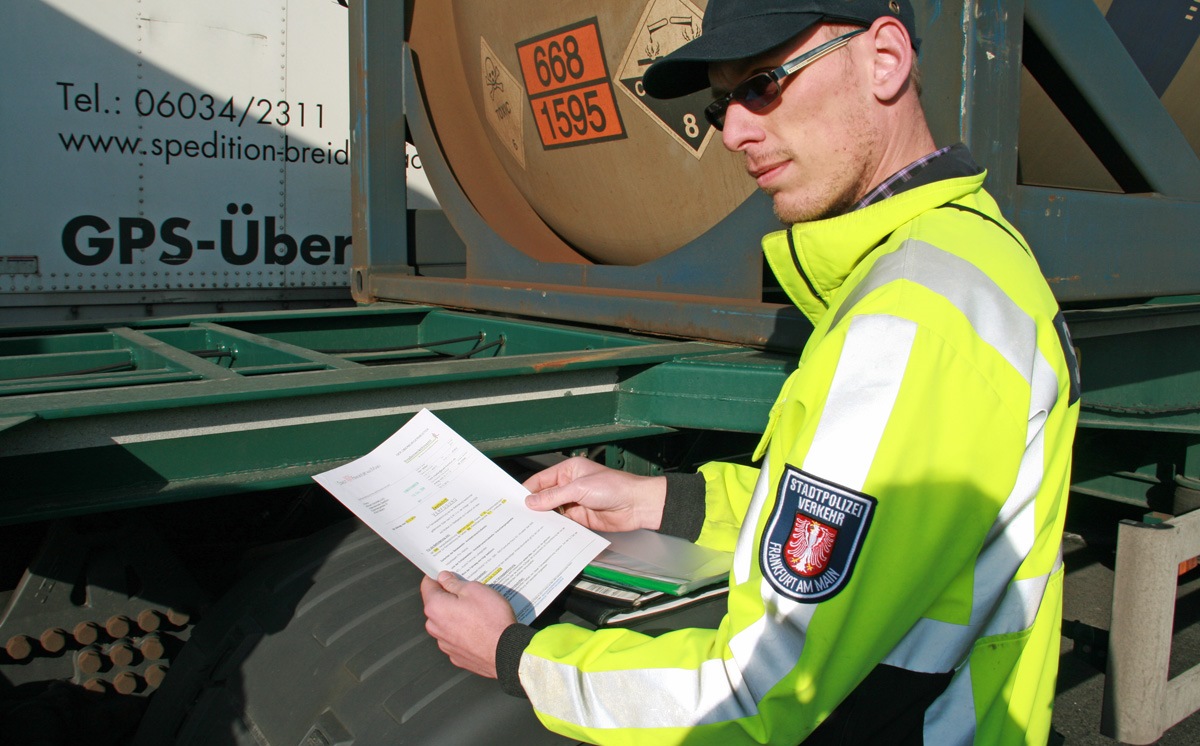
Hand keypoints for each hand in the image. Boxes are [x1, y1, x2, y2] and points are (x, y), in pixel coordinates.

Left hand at [421, 572, 516, 677]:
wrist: (507, 652)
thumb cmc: (491, 620)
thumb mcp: (475, 590)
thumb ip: (455, 583)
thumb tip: (444, 578)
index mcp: (436, 607)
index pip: (427, 585)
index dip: (437, 577)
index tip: (446, 574)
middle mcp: (435, 627)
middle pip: (437, 605)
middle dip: (450, 598)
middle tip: (469, 593)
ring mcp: (445, 644)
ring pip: (447, 623)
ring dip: (458, 616)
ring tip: (479, 612)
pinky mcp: (457, 655)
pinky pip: (456, 638)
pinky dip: (464, 632)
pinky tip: (480, 628)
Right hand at [523, 457, 665, 532]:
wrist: (637, 505)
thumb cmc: (614, 487)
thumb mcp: (580, 488)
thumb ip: (554, 496)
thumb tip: (532, 501)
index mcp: (568, 471)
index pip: (541, 480)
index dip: (527, 490)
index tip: (512, 501)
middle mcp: (569, 486)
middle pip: (545, 497)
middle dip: (532, 506)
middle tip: (516, 517)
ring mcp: (574, 503)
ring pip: (552, 512)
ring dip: (543, 519)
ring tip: (525, 528)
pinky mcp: (580, 519)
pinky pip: (563, 524)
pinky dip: (554, 528)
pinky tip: (544, 534)